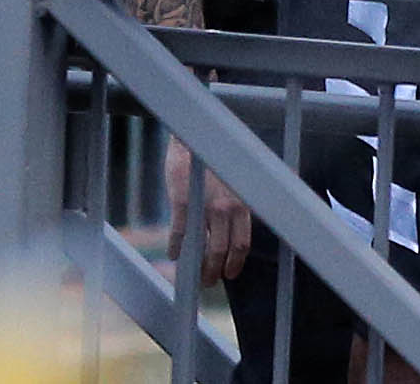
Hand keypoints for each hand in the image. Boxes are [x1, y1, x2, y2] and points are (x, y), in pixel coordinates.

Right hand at [165, 138, 253, 286]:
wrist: (195, 137)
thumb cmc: (215, 159)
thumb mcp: (237, 178)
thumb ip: (240, 200)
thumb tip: (246, 218)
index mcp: (242, 203)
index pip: (243, 242)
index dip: (236, 261)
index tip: (231, 273)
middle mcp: (227, 207)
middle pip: (223, 250)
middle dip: (217, 270)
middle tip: (210, 281)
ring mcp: (205, 206)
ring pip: (203, 248)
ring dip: (199, 267)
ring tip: (195, 277)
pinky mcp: (182, 203)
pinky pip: (179, 234)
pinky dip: (175, 248)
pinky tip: (172, 254)